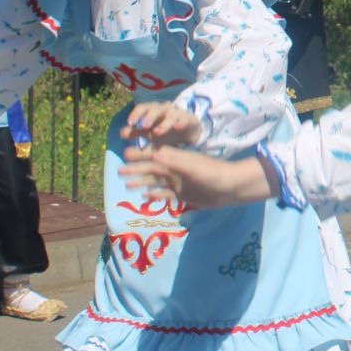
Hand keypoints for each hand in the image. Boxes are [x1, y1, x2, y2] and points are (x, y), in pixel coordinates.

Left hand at [122, 101, 203, 146]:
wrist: (187, 132)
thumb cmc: (165, 130)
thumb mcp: (149, 132)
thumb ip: (136, 131)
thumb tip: (121, 133)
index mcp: (153, 110)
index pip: (143, 108)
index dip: (136, 114)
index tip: (129, 123)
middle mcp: (164, 109)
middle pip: (155, 109)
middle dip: (149, 117)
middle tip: (143, 126)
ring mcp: (177, 113)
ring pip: (169, 115)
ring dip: (163, 123)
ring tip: (157, 132)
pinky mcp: (188, 120)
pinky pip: (184, 120)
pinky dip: (180, 122)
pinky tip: (177, 127)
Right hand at [122, 144, 273, 209]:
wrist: (231, 187)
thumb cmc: (213, 173)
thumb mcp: (192, 166)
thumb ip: (173, 161)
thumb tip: (153, 155)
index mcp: (177, 160)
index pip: (154, 156)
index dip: (140, 155)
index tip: (124, 154)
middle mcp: (175, 170)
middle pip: (151, 169)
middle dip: (136, 170)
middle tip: (119, 171)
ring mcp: (179, 182)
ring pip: (156, 182)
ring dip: (142, 182)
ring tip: (127, 184)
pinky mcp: (184, 195)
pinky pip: (166, 195)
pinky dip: (155, 195)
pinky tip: (145, 196)